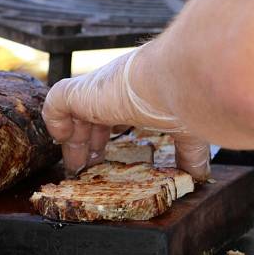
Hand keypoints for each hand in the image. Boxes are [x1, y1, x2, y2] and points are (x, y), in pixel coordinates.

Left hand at [41, 46, 210, 181]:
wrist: (175, 79)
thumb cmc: (184, 100)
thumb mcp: (185, 131)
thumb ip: (188, 153)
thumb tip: (199, 174)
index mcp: (132, 95)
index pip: (110, 116)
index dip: (103, 137)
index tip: (102, 159)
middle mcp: (110, 90)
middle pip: (88, 118)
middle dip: (84, 143)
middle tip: (83, 168)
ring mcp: (93, 90)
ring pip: (71, 113)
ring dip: (71, 140)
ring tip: (73, 166)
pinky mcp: (78, 93)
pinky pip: (54, 105)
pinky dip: (55, 122)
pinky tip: (64, 139)